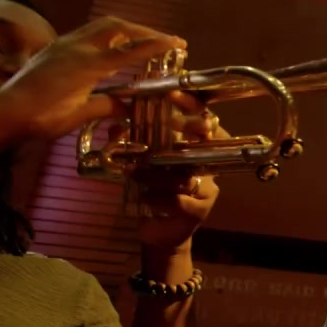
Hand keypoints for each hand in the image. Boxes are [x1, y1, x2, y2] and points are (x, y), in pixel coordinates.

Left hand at [0, 17, 184, 145]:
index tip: (178, 43)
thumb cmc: (43, 117)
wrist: (5, 111)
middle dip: (143, 30)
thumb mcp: (79, 115)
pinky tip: (110, 48)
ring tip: (140, 40)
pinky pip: (87, 32)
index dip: (157, 45)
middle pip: (117, 26)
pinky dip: (106, 35)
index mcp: (89, 64)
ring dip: (124, 29)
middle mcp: (78, 47)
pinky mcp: (54, 47)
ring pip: (101, 26)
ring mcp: (64, 44)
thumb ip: (108, 106)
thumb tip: (131, 107)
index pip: (131, 50)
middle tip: (163, 40)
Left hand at [131, 101, 226, 254]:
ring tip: (136, 173)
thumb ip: (128, 145)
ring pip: (186, 175)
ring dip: (158, 174)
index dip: (193, 108)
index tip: (174, 94)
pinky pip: (179, 200)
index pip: (204, 122)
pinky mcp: (199, 210)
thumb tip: (115, 126)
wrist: (160, 232)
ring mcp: (207, 188)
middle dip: (193, 131)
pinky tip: (144, 198)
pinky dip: (158, 198)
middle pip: (211, 143)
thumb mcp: (140, 164)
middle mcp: (208, 167)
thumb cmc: (153, 192)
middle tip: (171, 125)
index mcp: (196, 151)